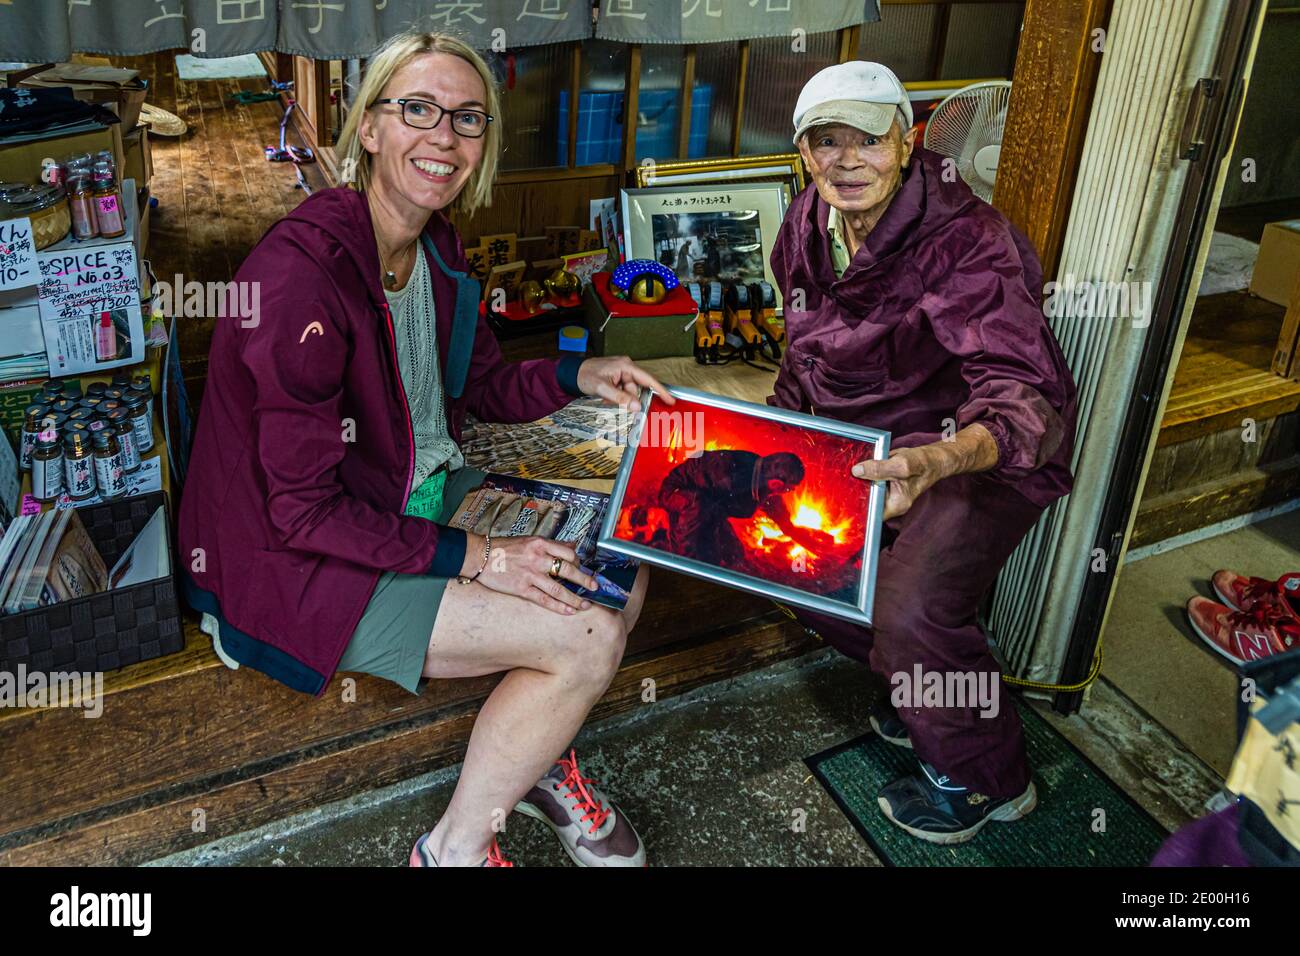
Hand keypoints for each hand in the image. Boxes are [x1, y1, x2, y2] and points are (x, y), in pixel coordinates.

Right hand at [462, 533, 598, 614]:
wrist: (479, 556)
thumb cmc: (503, 548)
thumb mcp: (529, 540)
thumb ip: (551, 544)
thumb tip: (572, 545)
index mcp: (540, 544)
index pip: (568, 552)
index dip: (578, 562)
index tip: (583, 568)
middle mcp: (537, 558)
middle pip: (568, 570)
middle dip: (584, 580)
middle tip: (595, 587)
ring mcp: (530, 575)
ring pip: (558, 589)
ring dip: (575, 598)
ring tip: (586, 604)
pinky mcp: (521, 589)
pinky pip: (544, 600)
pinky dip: (558, 606)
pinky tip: (569, 611)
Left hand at [576, 355, 674, 413]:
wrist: (572, 373)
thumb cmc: (585, 375)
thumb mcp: (602, 388)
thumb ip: (620, 397)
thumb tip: (637, 406)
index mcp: (625, 365)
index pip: (647, 379)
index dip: (660, 390)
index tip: (671, 400)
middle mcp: (626, 367)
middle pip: (636, 389)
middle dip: (627, 399)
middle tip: (611, 401)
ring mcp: (622, 373)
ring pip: (629, 393)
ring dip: (619, 399)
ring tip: (605, 398)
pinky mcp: (618, 378)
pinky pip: (623, 392)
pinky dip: (616, 397)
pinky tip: (606, 396)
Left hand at [851, 444, 947, 520]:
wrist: (930, 459)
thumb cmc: (921, 464)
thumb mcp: (901, 465)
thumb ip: (879, 469)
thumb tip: (857, 471)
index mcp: (895, 505)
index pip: (870, 513)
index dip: (856, 506)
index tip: (844, 495)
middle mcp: (890, 504)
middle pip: (865, 503)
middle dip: (854, 493)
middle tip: (842, 480)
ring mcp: (886, 496)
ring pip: (865, 492)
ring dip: (857, 483)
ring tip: (848, 473)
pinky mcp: (883, 486)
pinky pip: (868, 484)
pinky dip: (863, 476)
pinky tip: (857, 468)